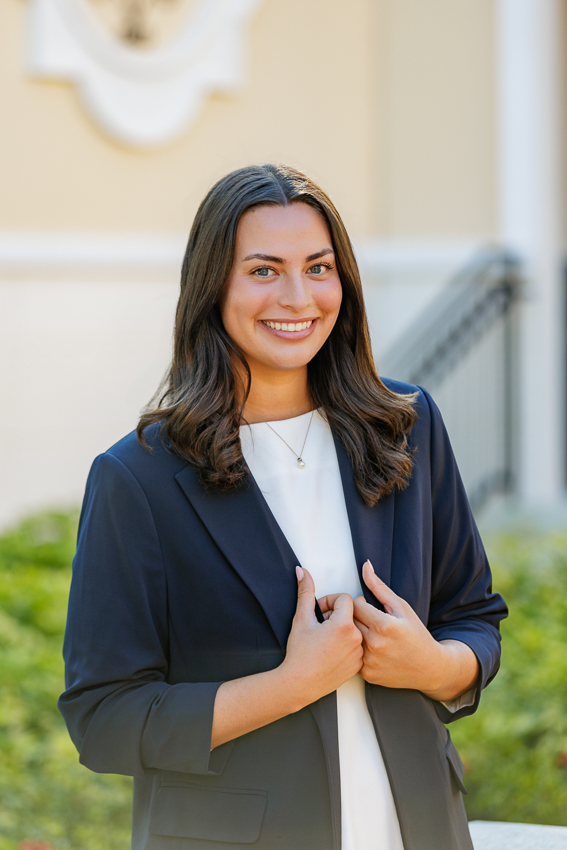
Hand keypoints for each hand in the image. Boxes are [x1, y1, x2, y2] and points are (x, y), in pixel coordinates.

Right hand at [281, 567, 362, 708]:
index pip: (345, 599)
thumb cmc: (299, 653)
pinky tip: (331, 652)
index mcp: (344, 624)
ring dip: (342, 629)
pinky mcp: (359, 665)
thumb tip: (302, 572)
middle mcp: (356, 638)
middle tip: (320, 627)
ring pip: (354, 629)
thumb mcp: (301, 619)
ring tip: (325, 640)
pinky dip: (346, 644)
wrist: (299, 684)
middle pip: (351, 613)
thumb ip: (305, 592)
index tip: (319, 612)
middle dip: (336, 615)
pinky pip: (357, 645)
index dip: (329, 602)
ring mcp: (360, 653)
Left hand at [353, 561, 477, 699]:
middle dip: (357, 618)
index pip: (355, 605)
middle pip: (350, 621)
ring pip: (349, 638)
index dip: (362, 604)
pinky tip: (372, 650)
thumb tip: (365, 566)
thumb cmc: (416, 634)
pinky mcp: (366, 674)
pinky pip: (353, 655)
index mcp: (383, 626)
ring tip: (369, 633)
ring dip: (355, 634)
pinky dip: (359, 651)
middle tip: (368, 620)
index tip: (369, 608)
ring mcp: (369, 662)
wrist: (429, 667)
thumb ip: (379, 587)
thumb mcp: (401, 607)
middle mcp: (374, 645)